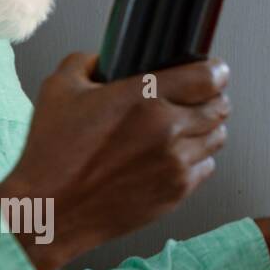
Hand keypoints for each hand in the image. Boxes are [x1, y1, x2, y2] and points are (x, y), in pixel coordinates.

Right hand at [0, 52, 230, 269]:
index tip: (213, 72)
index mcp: (144, 98)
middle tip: (199, 100)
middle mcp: (167, 129)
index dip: (216, 72)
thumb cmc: (51, 156)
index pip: (210, 77)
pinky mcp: (176, 191)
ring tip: (185, 129)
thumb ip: (85, 63)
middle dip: (213, 100)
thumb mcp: (59, 90)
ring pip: (218, 137)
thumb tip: (104, 58)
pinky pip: (207, 167)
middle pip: (221, 106)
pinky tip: (173, 157)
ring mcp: (175, 162)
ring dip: (206, 130)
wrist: (48, 211)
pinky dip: (196, 159)